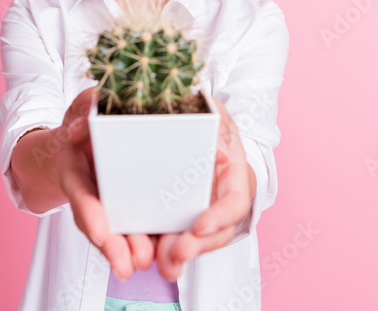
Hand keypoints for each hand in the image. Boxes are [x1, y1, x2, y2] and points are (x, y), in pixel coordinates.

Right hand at [56, 87, 155, 279]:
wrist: (93, 129)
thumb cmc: (92, 113)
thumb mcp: (89, 102)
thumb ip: (88, 107)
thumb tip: (81, 126)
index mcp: (74, 165)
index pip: (78, 192)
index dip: (89, 212)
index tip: (100, 233)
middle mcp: (87, 189)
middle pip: (96, 222)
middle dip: (112, 245)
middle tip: (127, 264)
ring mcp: (105, 201)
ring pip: (114, 232)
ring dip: (128, 251)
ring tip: (144, 264)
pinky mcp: (127, 206)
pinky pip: (133, 228)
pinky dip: (144, 244)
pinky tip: (161, 259)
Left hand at [154, 96, 254, 280]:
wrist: (184, 122)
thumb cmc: (204, 116)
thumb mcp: (214, 112)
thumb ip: (218, 126)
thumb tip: (220, 154)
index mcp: (235, 175)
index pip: (236, 201)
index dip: (221, 217)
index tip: (200, 226)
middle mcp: (219, 199)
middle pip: (214, 233)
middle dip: (196, 246)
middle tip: (176, 254)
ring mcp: (197, 211)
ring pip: (192, 241)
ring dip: (176, 255)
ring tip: (162, 264)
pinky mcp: (172, 215)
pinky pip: (167, 235)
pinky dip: (156, 247)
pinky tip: (141, 255)